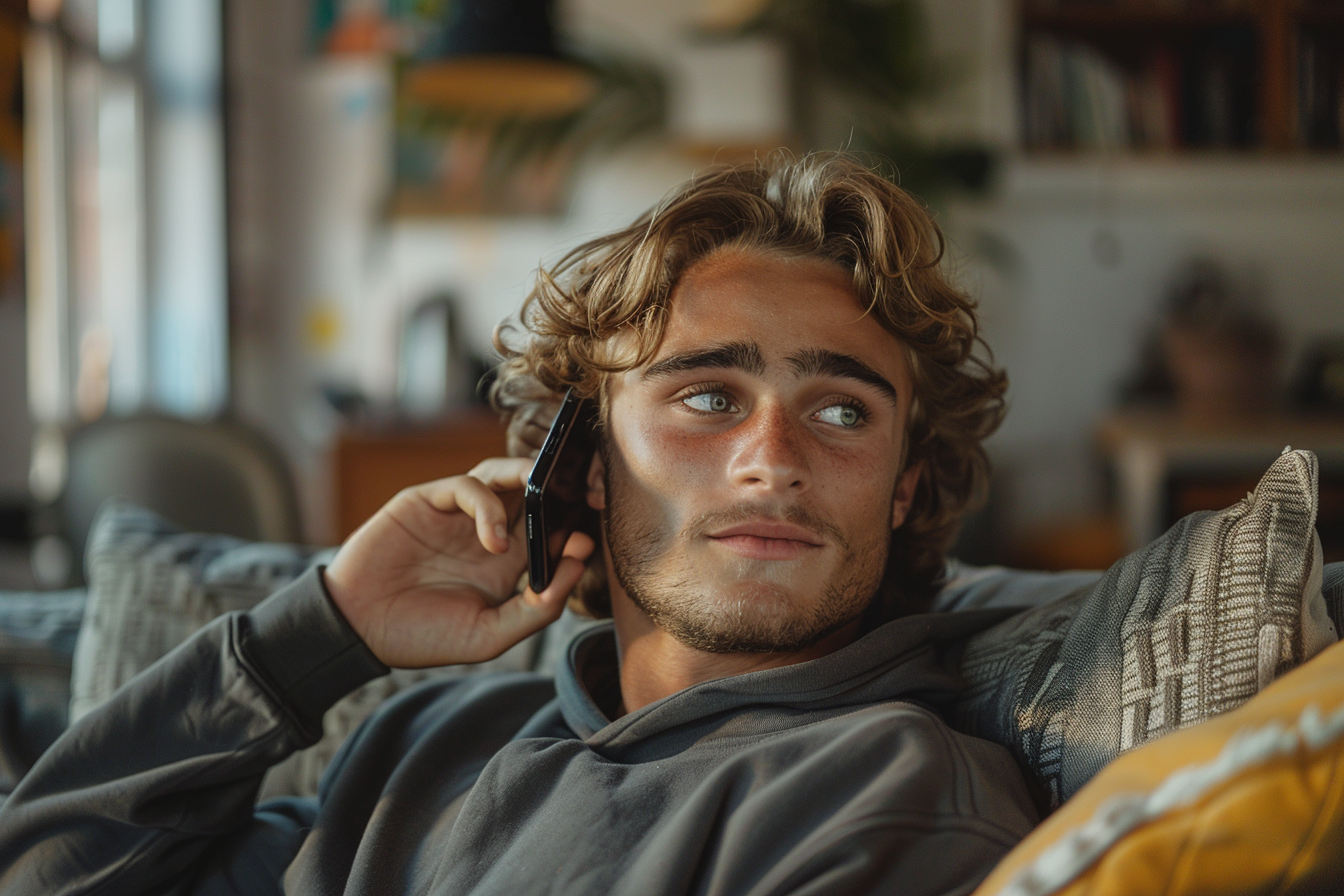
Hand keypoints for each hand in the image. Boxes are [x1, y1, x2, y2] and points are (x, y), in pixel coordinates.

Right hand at [323, 457, 594, 668]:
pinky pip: (467, 486)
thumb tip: (575, 566)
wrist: (357, 630)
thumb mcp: (488, 636)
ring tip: (544, 497)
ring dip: (529, 478)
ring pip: (504, 476)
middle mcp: (486, 532)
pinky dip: (487, 506)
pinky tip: (493, 541)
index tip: (587, 541)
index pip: (551, 532)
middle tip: (583, 494)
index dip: (572, 529)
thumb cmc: (421, 637)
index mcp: (507, 564)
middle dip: (560, 489)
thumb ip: (535, 609)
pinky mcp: (428, 500)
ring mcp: (457, 514)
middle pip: (533, 494)